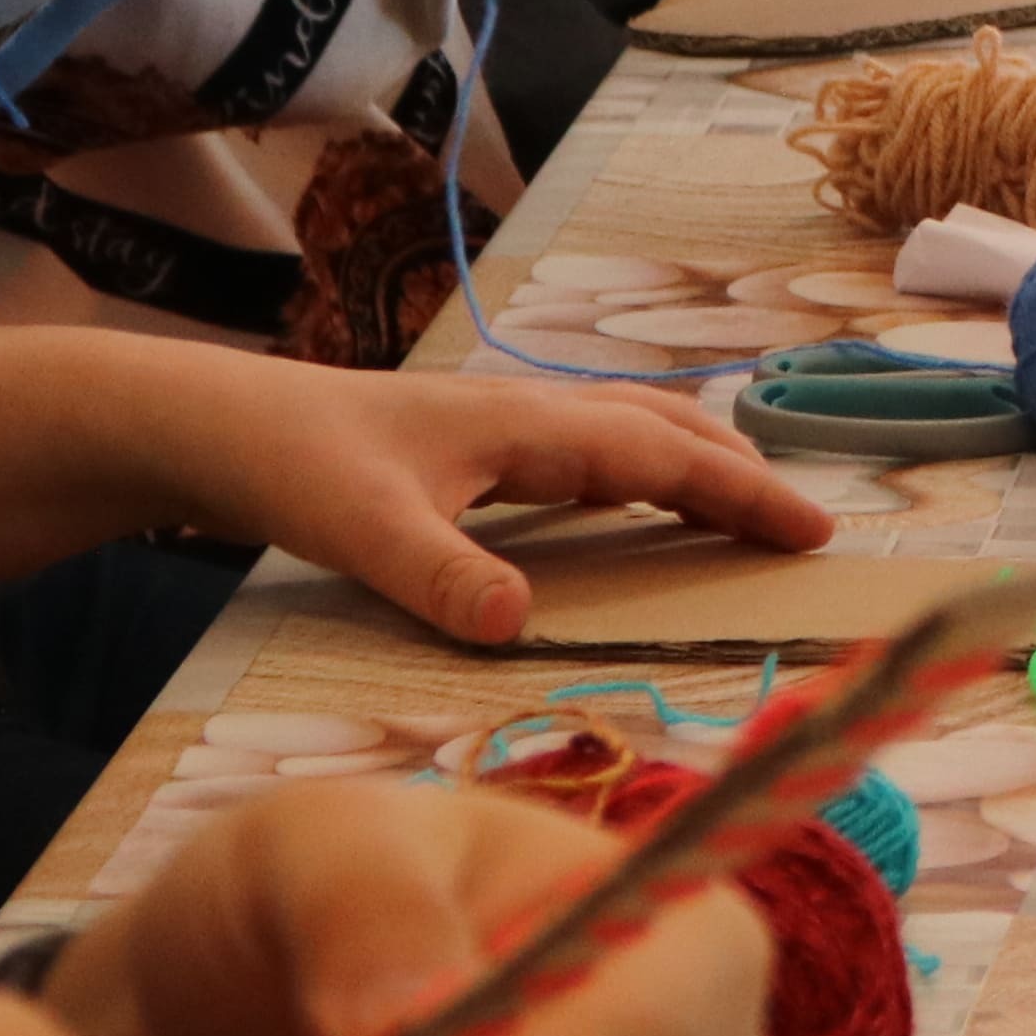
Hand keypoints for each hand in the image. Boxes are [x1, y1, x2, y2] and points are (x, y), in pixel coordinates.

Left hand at [138, 360, 835, 643]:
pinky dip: (643, 470)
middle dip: (741, 472)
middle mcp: (533, 413)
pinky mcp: (481, 444)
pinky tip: (632, 502)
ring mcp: (507, 424)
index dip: (742, 492)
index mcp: (528, 426)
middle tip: (802, 526)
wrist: (222, 422)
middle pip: (666, 429)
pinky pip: (593, 450)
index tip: (813, 528)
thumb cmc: (293, 466)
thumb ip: (441, 574)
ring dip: (696, 463)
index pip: (662, 457)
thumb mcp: (362, 531)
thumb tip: (519, 622)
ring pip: (632, 431)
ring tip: (744, 505)